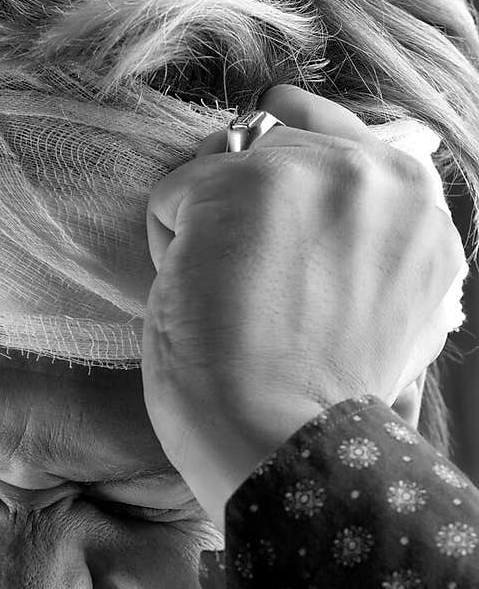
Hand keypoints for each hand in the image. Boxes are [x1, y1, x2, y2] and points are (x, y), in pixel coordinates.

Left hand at [141, 84, 464, 529]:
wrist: (283, 445)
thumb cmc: (322, 402)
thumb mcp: (398, 317)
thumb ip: (385, 253)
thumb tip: (353, 228)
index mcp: (423, 206)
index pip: (343, 143)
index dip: (294, 182)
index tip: (277, 229)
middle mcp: (379, 173)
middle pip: (278, 148)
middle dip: (250, 214)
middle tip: (254, 300)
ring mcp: (309, 170)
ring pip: (223, 166)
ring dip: (207, 230)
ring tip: (226, 304)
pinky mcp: (236, 186)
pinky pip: (172, 195)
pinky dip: (165, 251)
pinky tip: (197, 304)